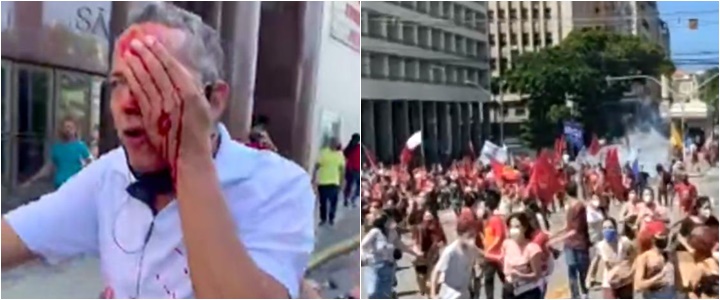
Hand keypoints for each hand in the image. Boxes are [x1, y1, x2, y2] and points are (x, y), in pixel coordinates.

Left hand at [122, 36, 213, 171]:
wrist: (189, 156)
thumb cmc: (202, 136)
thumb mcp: (212, 114)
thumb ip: (216, 97)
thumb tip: (222, 83)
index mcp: (191, 94)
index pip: (173, 68)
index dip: (160, 53)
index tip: (152, 41)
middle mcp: (175, 97)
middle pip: (157, 70)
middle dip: (145, 54)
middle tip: (136, 43)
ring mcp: (160, 106)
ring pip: (145, 80)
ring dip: (136, 64)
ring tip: (129, 53)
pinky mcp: (149, 116)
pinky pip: (139, 93)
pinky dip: (132, 80)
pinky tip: (127, 72)